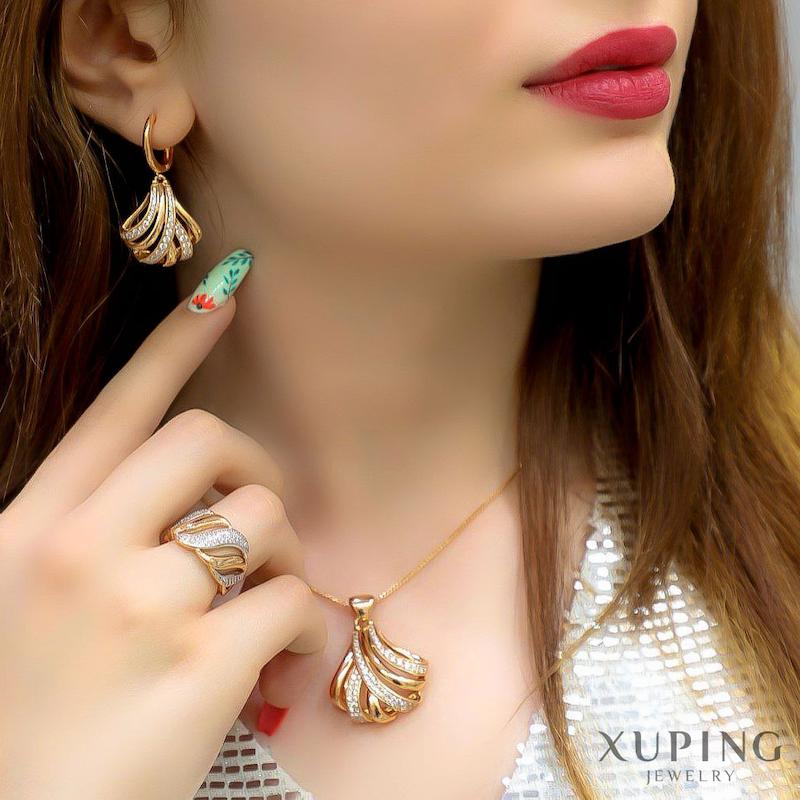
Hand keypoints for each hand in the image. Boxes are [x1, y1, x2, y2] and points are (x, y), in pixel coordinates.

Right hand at [0, 296, 326, 799]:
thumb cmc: (28, 714)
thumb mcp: (22, 601)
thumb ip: (88, 533)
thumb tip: (179, 497)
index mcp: (30, 528)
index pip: (115, 409)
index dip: (173, 345)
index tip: (224, 295)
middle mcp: (78, 551)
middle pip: (206, 440)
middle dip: (254, 467)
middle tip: (260, 515)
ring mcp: (140, 606)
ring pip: (262, 521)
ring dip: (282, 557)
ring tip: (267, 606)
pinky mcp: (200, 667)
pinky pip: (293, 603)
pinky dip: (303, 629)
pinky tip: (283, 663)